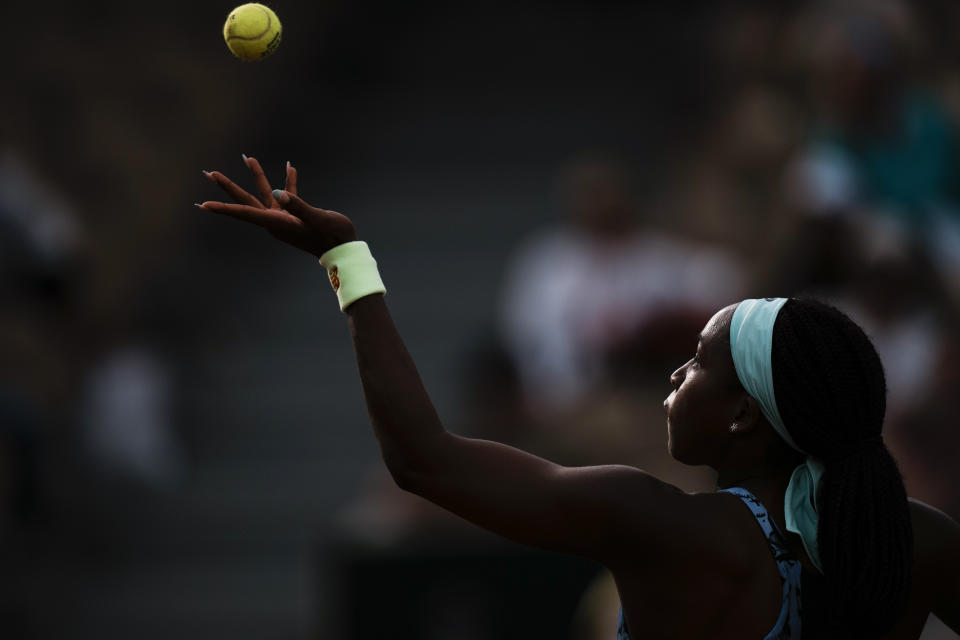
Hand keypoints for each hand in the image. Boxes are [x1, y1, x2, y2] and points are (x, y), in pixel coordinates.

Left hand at [198, 155, 357, 257]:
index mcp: (277, 223)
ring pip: (264, 195)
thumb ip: (298, 206)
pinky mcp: (295, 216)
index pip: (245, 213)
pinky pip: (288, 196)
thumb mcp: (317, 219)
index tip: (203, 205)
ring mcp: (285, 218)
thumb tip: (279, 193)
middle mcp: (275, 221)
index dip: (224, 208)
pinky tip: (290, 167)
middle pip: (246, 202)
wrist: (344, 249)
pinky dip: (288, 182)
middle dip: (228, 187)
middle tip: (210, 173)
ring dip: (257, 176)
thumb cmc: (333, 235)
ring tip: (247, 158)